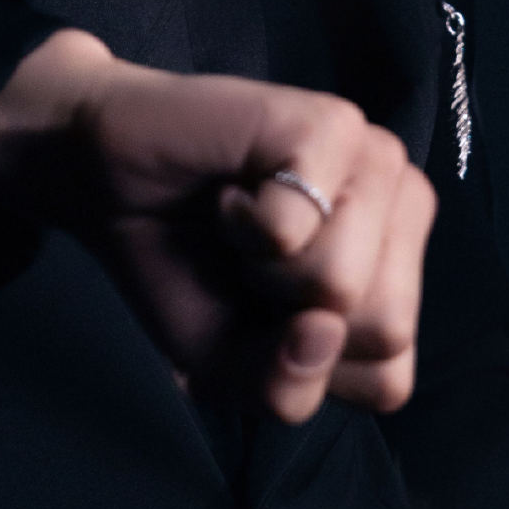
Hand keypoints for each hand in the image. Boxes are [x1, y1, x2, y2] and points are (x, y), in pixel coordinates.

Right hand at [0, 30, 436, 423]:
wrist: (103, 180)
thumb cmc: (179, 268)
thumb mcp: (230, 367)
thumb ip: (287, 385)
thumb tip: (323, 329)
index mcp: (401, 269)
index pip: (390, 378)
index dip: (305, 369)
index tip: (264, 310)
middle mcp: (405, 207)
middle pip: (384, 332)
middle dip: (289, 319)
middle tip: (251, 262)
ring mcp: (377, 159)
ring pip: (343, 283)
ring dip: (263, 270)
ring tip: (242, 224)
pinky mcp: (332, 123)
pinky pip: (296, 228)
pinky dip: (241, 225)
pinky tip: (232, 191)